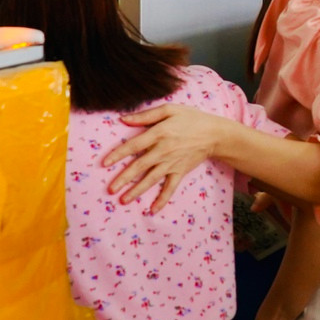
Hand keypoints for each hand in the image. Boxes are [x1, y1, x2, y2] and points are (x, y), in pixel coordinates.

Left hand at [103, 104, 230, 211]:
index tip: (104, 163)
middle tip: (110, 189)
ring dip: (137, 191)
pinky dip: (163, 200)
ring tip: (123, 200)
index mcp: (159, 134)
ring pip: (151, 179)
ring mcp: (172, 163)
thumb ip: (146, 115)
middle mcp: (163, 151)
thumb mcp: (170, 109)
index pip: (134, 146)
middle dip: (123, 178)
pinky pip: (170, 188)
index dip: (118, 154)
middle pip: (139, 166)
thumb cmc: (191, 118)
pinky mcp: (180, 172)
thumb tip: (124, 119)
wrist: (215, 133)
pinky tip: (153, 210)